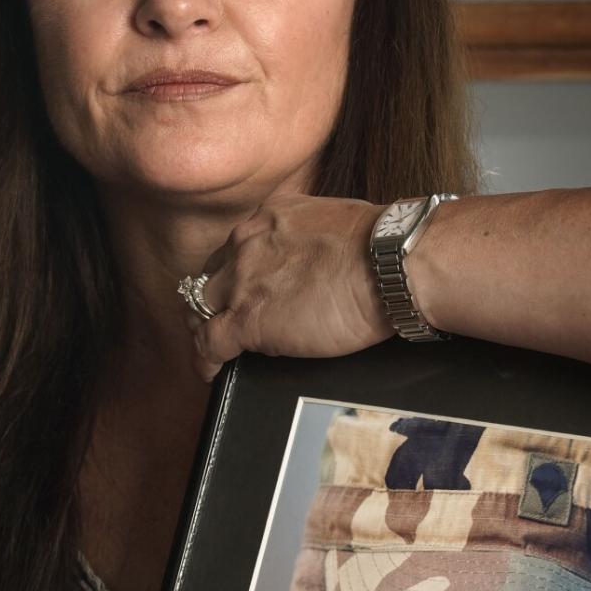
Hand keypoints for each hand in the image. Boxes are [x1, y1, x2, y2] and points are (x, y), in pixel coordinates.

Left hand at [185, 195, 392, 381]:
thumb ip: (303, 238)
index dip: (233, 274)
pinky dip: (205, 359)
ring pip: (201, 307)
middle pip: (210, 277)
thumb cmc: (379, 248)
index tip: (239, 289)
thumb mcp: (328, 223)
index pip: (234, 249)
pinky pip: (209, 343)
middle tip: (219, 320)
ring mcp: (242, 282)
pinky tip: (210, 370)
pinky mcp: (247, 319)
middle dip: (212, 300)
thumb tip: (308, 261)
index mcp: (267, 219)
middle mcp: (246, 245)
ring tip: (213, 348)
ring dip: (205, 327)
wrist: (388, 265)